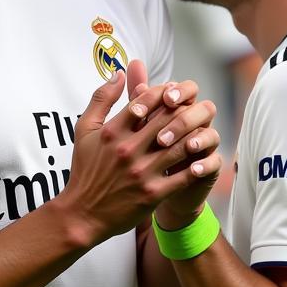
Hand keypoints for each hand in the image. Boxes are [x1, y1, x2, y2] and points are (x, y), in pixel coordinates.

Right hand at [61, 60, 219, 244]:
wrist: (82, 213)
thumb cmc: (84, 169)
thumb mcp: (84, 129)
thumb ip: (101, 99)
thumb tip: (118, 73)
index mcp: (112, 132)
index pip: (144, 101)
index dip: (163, 92)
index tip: (172, 91)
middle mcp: (127, 150)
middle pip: (166, 120)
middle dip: (182, 109)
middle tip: (192, 104)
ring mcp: (142, 172)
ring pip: (179, 145)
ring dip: (194, 134)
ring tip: (202, 126)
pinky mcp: (153, 193)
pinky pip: (183, 175)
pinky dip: (197, 165)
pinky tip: (204, 157)